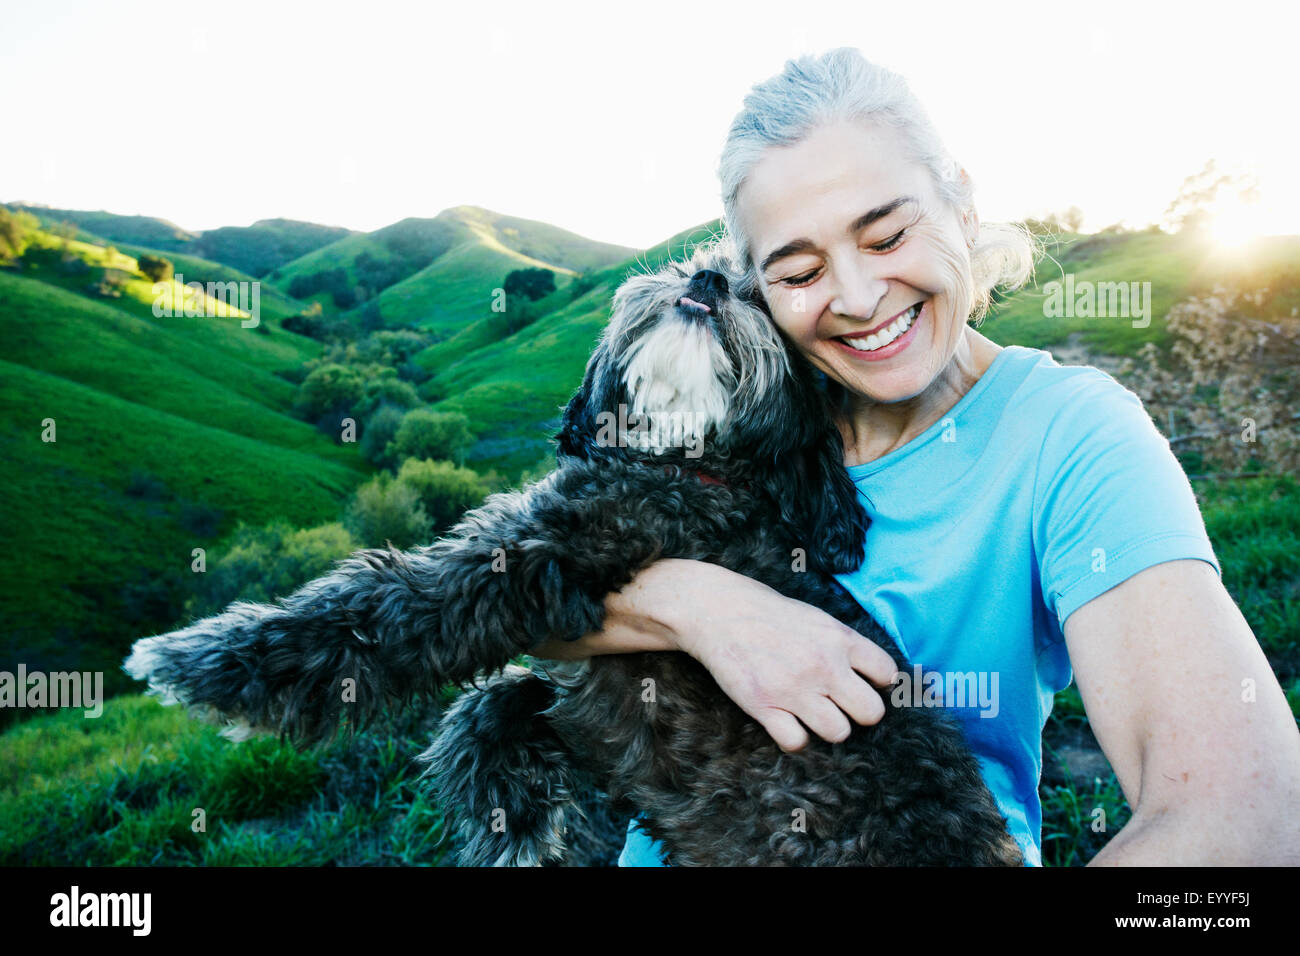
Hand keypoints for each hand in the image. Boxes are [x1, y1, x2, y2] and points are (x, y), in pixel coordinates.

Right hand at [655, 560, 899, 751]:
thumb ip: (844, 644)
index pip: (887, 674)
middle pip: (871, 713)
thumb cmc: (768, 613)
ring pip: (838, 733)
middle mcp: (823, 665)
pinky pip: (796, 742)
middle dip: (859, 712)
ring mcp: (794, 688)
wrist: (718, 611)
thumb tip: (874, 674)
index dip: (878, 683)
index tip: (863, 683)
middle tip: (841, 704)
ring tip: (811, 712)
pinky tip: (786, 721)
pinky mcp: (765, 706)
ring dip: (828, 726)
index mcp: (840, 639)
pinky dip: (793, 737)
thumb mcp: (816, 618)